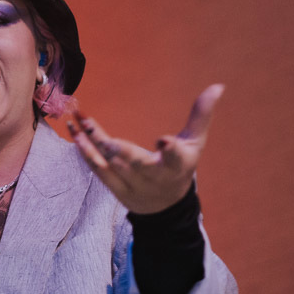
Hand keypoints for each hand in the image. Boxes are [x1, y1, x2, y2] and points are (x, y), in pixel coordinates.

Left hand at [67, 84, 224, 213]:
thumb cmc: (181, 168)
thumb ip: (201, 116)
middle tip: (100, 131)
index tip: (164, 141)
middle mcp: (154, 178)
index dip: (171, 151)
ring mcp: (132, 185)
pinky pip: (97, 170)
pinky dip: (84, 152)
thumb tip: (218, 86)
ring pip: (108, 165)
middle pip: (135, 164)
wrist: (165, 207)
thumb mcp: (195, 143)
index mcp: (178, 167)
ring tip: (78, 122)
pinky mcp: (115, 187)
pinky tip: (75, 133)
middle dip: (118, 149)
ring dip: (90, 144)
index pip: (176, 159)